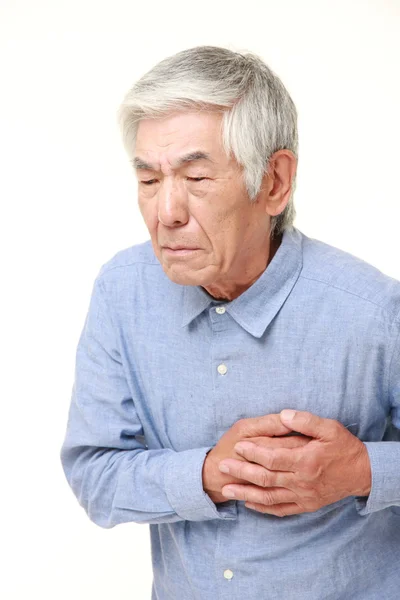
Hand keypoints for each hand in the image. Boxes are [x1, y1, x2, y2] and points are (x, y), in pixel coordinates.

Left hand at [218, 409, 371, 515]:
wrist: (363, 473)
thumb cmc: (345, 447)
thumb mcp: (329, 428)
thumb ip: (305, 421)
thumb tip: (283, 415)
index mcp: (306, 461)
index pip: (273, 458)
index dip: (253, 452)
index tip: (238, 446)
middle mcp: (302, 481)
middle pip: (266, 478)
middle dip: (242, 472)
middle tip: (222, 466)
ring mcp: (303, 496)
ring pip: (269, 497)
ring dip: (246, 494)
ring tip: (226, 490)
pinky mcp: (306, 505)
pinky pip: (281, 509)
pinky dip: (263, 508)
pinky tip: (249, 504)